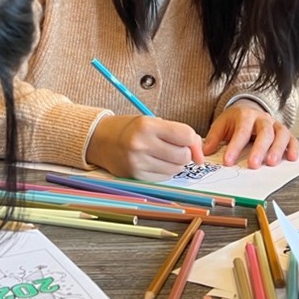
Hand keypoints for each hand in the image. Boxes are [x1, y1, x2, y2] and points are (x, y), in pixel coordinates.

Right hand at [86, 115, 203, 180]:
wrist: (100, 140)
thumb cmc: (129, 128)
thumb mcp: (150, 121)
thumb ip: (176, 132)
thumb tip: (199, 153)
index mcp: (147, 125)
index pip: (186, 135)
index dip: (194, 141)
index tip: (193, 143)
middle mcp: (141, 144)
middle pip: (183, 155)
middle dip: (185, 153)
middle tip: (176, 147)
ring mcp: (138, 163)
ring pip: (176, 169)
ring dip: (176, 163)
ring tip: (162, 154)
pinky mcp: (136, 176)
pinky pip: (164, 177)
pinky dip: (165, 171)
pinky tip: (155, 162)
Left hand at [203, 101, 298, 167]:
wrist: (248, 109)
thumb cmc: (235, 121)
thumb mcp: (221, 125)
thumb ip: (213, 138)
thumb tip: (205, 152)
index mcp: (245, 116)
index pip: (241, 132)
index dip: (235, 147)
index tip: (228, 161)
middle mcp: (262, 119)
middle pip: (264, 132)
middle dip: (259, 149)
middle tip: (253, 165)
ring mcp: (275, 124)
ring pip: (280, 134)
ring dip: (277, 149)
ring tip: (271, 163)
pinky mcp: (284, 132)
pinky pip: (292, 138)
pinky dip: (294, 148)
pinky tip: (291, 158)